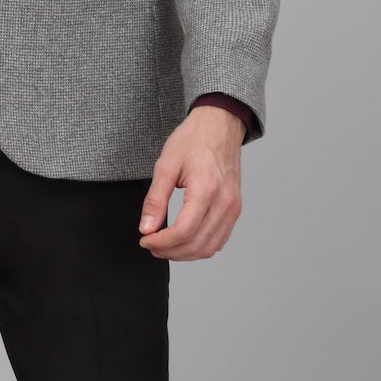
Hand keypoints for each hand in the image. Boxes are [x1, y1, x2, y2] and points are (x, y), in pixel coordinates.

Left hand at [137, 104, 243, 260]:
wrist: (219, 126)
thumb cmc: (194, 140)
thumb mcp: (165, 165)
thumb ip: (155, 200)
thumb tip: (147, 228)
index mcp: (206, 189)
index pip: (183, 231)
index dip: (161, 242)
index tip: (145, 240)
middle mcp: (224, 202)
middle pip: (196, 245)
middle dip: (169, 251)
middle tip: (150, 244)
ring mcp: (233, 208)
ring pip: (209, 248)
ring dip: (184, 254)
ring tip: (164, 245)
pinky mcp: (234, 210)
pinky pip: (218, 240)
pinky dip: (199, 247)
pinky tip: (183, 241)